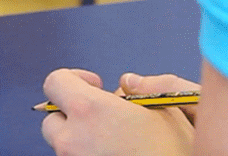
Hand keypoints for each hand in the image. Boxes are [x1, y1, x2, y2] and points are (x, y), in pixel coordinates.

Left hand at [40, 69, 194, 155]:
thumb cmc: (174, 151)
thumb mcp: (164, 110)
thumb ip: (137, 91)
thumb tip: (123, 85)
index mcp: (88, 110)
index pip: (54, 82)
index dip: (73, 78)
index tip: (95, 86)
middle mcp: (71, 138)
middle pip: (53, 117)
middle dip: (73, 113)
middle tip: (102, 118)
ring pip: (62, 143)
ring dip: (79, 137)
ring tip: (112, 140)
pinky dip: (87, 154)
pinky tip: (114, 154)